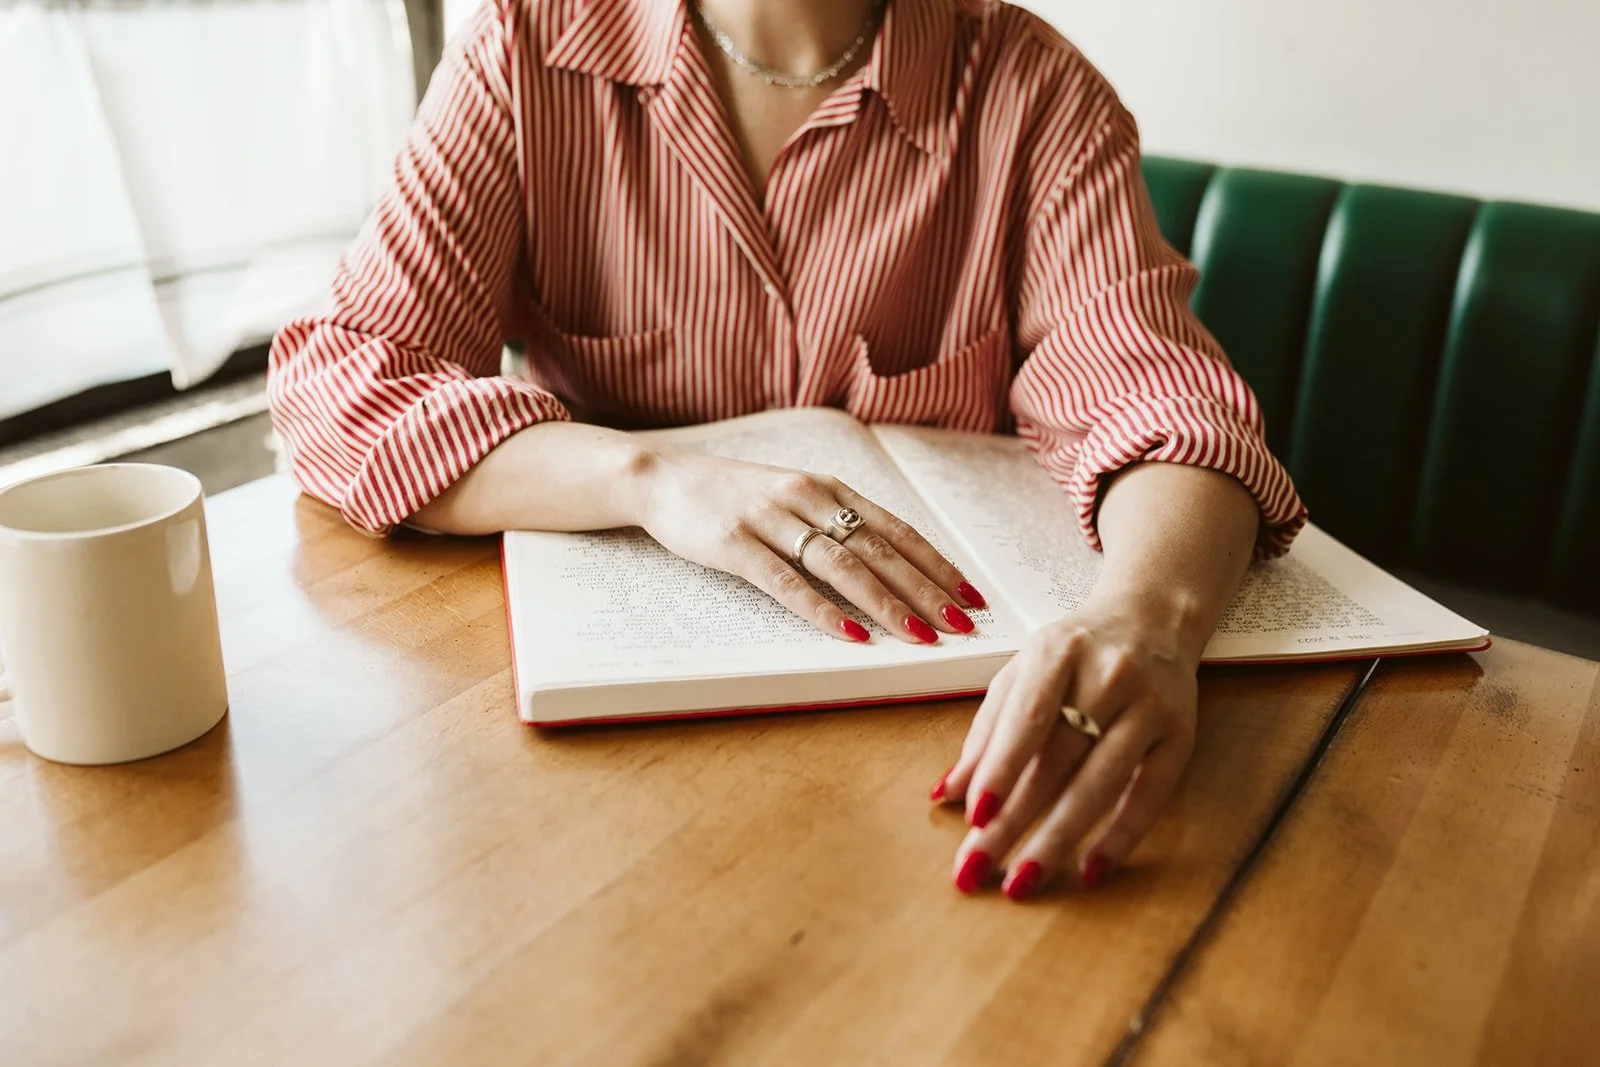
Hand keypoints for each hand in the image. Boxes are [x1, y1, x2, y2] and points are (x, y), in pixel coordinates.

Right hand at [634, 445, 984, 642]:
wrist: (663, 478)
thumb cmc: (735, 496)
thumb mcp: (794, 499)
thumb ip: (836, 525)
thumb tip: (892, 567)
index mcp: (829, 488)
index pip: (898, 530)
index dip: (937, 564)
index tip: (971, 597)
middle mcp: (808, 498)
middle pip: (879, 550)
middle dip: (926, 591)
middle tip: (961, 626)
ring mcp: (770, 520)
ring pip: (842, 566)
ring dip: (886, 603)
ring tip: (920, 635)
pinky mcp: (735, 544)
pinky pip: (787, 582)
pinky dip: (823, 610)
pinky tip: (851, 634)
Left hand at [930, 598, 1199, 897]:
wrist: (1153, 619)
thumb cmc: (1077, 652)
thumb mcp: (1022, 673)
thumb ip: (986, 732)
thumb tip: (946, 794)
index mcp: (1059, 651)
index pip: (1028, 718)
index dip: (1001, 770)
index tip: (976, 818)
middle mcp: (1110, 675)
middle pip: (1059, 759)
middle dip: (1016, 820)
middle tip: (980, 867)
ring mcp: (1150, 706)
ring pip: (1102, 781)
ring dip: (1060, 837)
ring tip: (1023, 879)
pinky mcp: (1181, 735)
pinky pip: (1150, 794)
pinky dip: (1121, 836)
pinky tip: (1090, 869)